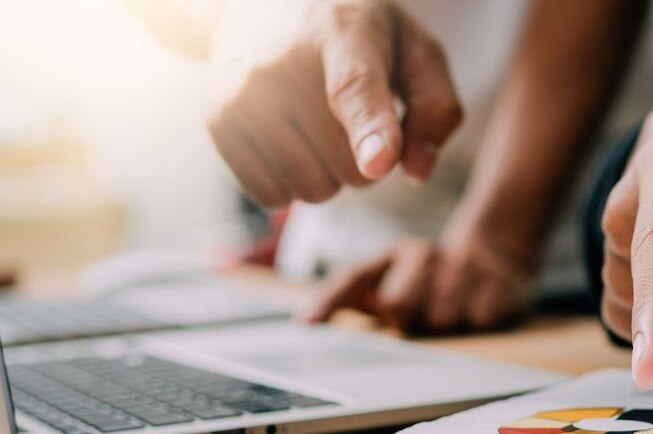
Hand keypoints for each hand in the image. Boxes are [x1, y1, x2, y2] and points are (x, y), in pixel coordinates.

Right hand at [207, 0, 462, 206]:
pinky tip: (290, 141)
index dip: (370, 129)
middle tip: (351, 115)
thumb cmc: (357, 32)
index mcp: (344, 30)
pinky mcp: (218, 120)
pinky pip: (270, 196)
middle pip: (349, 167)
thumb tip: (416, 174)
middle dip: (365, 159)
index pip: (355, 88)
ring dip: (328, 174)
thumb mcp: (412, 47)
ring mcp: (245, 92)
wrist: (261, 0)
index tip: (379, 163)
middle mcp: (284, 59)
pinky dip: (290, 183)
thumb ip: (434, 106)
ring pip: (312, 189)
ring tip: (319, 124)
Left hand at [298, 237, 531, 332]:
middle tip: (420, 315)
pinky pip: (478, 318)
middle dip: (407, 319)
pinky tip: (477, 308)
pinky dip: (477, 322)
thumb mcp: (390, 279)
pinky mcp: (498, 280)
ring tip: (451, 310)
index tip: (309, 323)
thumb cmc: (430, 279)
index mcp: (394, 254)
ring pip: (441, 317)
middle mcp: (425, 254)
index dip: (330, 299)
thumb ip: (349, 296)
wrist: (494, 255)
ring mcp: (463, 265)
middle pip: (399, 304)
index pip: (354, 276)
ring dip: (445, 325)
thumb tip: (307, 320)